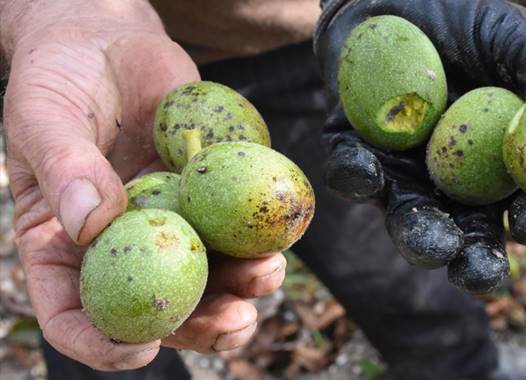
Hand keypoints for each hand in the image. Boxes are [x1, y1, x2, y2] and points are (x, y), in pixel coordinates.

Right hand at [3, 0, 283, 369]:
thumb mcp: (44, 115)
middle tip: (237, 321)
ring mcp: (171, 221)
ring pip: (209, 274)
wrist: (109, 39)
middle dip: (202, 324)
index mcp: (65, 244)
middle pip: (160, 305)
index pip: (74, 312)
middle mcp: (124, 243)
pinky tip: (280, 236)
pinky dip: (261, 237)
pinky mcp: (210, 193)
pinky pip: (237, 225)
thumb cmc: (59, 78)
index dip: (103, 343)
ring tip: (267, 274)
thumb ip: (63, 166)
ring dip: (243, 287)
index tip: (141, 350)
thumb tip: (88, 221)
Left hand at [315, 0, 525, 291]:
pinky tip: (366, 168)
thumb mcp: (508, 35)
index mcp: (503, 159)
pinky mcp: (356, 153)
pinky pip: (352, 176)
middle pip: (470, 236)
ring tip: (429, 243)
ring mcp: (403, 171)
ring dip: (418, 238)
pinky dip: (358, 177)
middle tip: (476, 271)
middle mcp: (455, 176)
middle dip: (474, 262)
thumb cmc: (459, 14)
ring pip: (410, 221)